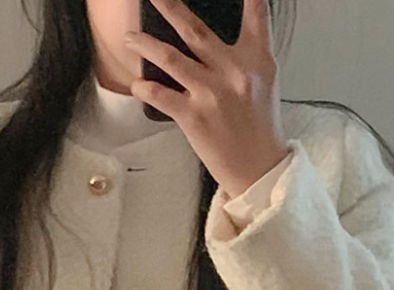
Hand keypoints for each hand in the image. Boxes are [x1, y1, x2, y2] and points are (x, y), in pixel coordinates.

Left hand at [124, 0, 291, 199]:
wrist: (258, 169)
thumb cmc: (259, 128)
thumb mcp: (263, 83)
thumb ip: (244, 58)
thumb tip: (213, 42)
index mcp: (255, 60)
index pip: (254, 16)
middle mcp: (233, 71)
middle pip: (195, 30)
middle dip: (170, 7)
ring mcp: (211, 93)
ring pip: (170, 58)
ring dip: (145, 45)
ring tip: (129, 38)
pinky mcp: (194, 117)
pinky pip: (160, 96)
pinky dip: (144, 88)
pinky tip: (137, 84)